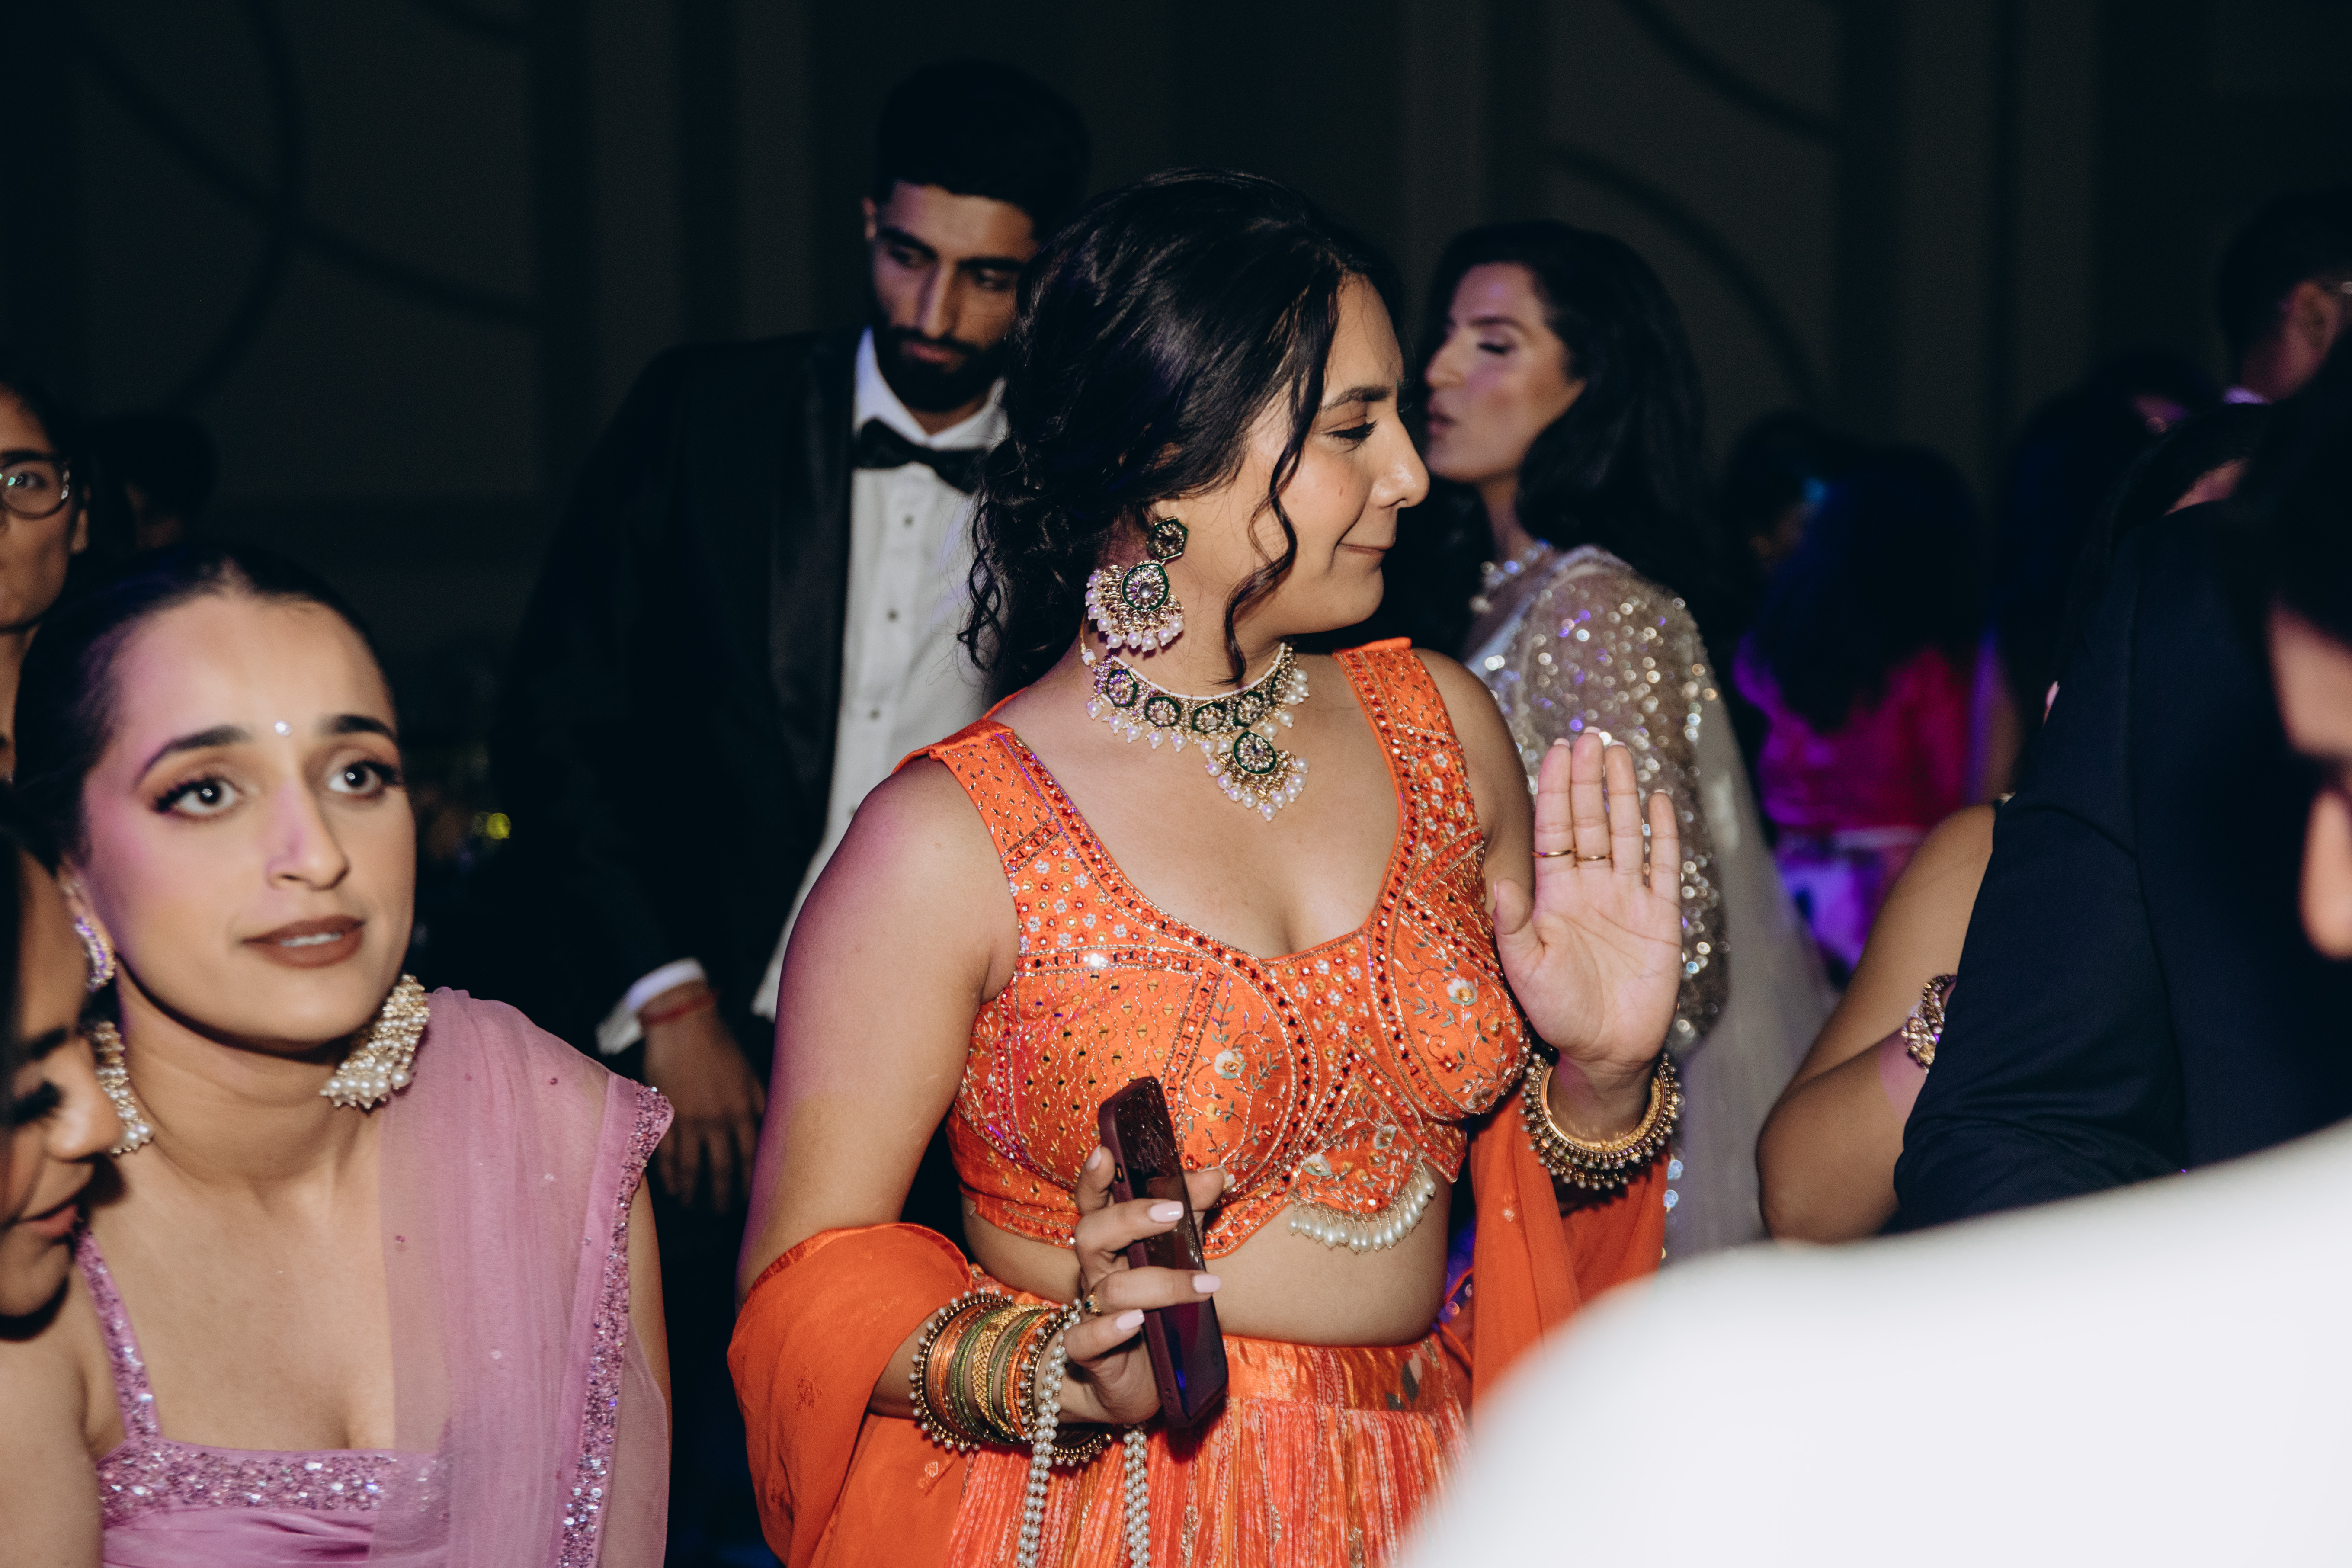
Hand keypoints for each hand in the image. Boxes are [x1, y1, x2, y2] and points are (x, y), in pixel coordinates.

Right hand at [639, 986, 766, 1210]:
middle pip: (723, 1170)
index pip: (753, 1159)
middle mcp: (718, 1120)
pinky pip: (666, 1154)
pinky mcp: (664, 1115)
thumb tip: (771, 1131)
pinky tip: (671, 1188)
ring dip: (692, 1192)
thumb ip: (760, 1104)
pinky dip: (668, 1175)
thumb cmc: (721, 1045)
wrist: (683, 1023)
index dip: (752, 1184)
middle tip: (722, 1213)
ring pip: (692, 1168)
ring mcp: (689, 1120)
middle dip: (723, 1197)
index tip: (753, 1201)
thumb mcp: (750, 1073)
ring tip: (693, 1206)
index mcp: (743, 1110)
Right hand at [1053, 1148, 1226, 1426]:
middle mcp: (1097, 1275)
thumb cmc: (1156, 1312)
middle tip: (1175, 1212)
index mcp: (1113, 1247)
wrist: (1136, 1384)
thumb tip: (1217, 1175)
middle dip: (1130, 1217)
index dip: (1094, 1178)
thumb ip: (1192, 1218)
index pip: (1095, 1204)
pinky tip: (1137, 1321)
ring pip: (1107, 1288)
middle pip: (1092, 1234)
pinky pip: (1084, 1339)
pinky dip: (1108, 1328)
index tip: (1106, 1152)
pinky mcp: (1091, 1356)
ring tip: (1202, 1285)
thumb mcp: (1175, 1260)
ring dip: (1158, 1283)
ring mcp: (1090, 1314)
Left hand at [1492, 733, 1684, 1132]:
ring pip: (1625, 833)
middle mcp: (1590, 888)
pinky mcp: (1660, 917)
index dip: (1556, 791)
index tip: (1555, 750)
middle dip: (1588, 779)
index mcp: (1554, 894)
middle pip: (1590, 821)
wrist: (1604, 1051)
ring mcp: (1627, 899)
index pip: (1555, 829)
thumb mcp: (1524, 968)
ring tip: (1618, 753)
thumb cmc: (1556, 1013)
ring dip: (1622, 794)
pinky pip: (1662, 867)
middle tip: (1588, 736)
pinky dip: (1663, 834)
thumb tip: (1497, 882)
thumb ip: (1511, 924)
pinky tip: (1659, 800)